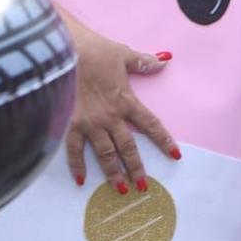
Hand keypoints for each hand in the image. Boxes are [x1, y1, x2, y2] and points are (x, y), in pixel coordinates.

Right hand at [62, 23, 178, 192]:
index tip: (175, 155)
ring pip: (105, 154)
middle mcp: (110, 117)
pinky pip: (74, 149)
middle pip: (128, 147)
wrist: (64, 51)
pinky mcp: (70, 124)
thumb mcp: (123, 53)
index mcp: (126, 100)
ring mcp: (90, 123)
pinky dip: (77, 165)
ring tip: (120, 190)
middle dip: (136, 168)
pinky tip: (81, 180)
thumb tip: (164, 60)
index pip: (150, 124)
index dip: (164, 140)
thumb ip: (144, 61)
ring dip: (113, 173)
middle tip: (142, 186)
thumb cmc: (94, 50)